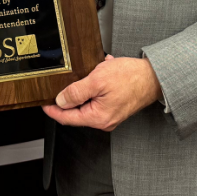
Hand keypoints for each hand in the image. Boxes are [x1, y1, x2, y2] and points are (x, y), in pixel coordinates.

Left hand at [43, 55, 160, 131]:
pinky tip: (100, 74)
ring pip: (87, 104)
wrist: (154, 76)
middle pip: (76, 112)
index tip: (43, 103)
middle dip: (70, 97)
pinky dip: (95, 87)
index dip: (53, 110)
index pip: (67, 118)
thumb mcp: (97, 80)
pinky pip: (98, 99)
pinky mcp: (115, 108)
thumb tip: (60, 101)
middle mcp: (104, 121)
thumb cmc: (131, 78)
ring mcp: (111, 115)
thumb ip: (76, 92)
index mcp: (98, 118)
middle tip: (64, 83)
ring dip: (84, 89)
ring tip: (89, 74)